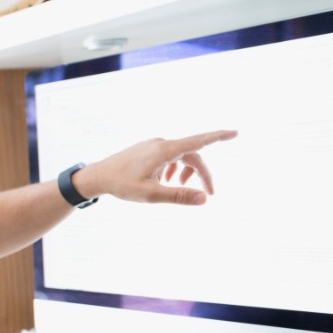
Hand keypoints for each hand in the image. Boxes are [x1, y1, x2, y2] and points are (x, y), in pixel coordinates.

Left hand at [77, 129, 237, 205]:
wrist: (98, 176)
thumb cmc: (122, 185)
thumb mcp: (151, 194)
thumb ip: (178, 196)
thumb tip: (204, 199)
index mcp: (164, 150)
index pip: (198, 141)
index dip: (218, 137)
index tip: (235, 133)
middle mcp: (161, 143)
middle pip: (192, 155)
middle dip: (202, 174)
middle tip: (209, 194)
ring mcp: (153, 145)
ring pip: (181, 156)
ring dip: (187, 172)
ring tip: (179, 188)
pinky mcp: (147, 150)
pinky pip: (169, 157)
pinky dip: (174, 169)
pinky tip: (167, 182)